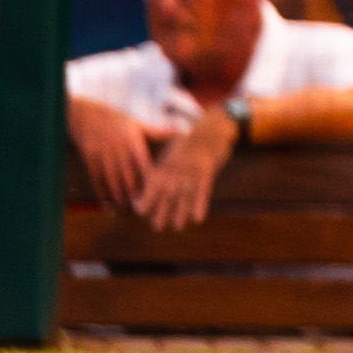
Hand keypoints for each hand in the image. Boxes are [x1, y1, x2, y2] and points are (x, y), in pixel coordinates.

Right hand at [68, 101, 157, 216]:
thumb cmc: (118, 121)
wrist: (87, 115)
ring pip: (111, 180)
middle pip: (126, 174)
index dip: (148, 179)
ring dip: (118, 198)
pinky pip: (97, 180)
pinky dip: (102, 195)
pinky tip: (109, 207)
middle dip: (133, 193)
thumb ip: (159, 132)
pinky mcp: (90, 159)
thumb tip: (183, 131)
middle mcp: (116, 146)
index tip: (155, 194)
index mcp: (131, 138)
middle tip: (141, 210)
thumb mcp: (138, 124)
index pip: (142, 162)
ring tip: (125, 212)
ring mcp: (101, 153)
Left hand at [143, 107, 236, 234]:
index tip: (140, 209)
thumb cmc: (190, 142)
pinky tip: (198, 218)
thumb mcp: (170, 151)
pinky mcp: (207, 171)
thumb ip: (160, 169)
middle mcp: (175, 170)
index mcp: (164, 165)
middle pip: (164, 195)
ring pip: (183, 197)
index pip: (148, 187)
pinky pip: (203, 191)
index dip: (143, 200)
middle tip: (158, 226)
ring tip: (177, 226)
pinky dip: (200, 205)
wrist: (212, 126)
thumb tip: (148, 185)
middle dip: (160, 212)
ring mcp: (191, 171)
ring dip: (179, 213)